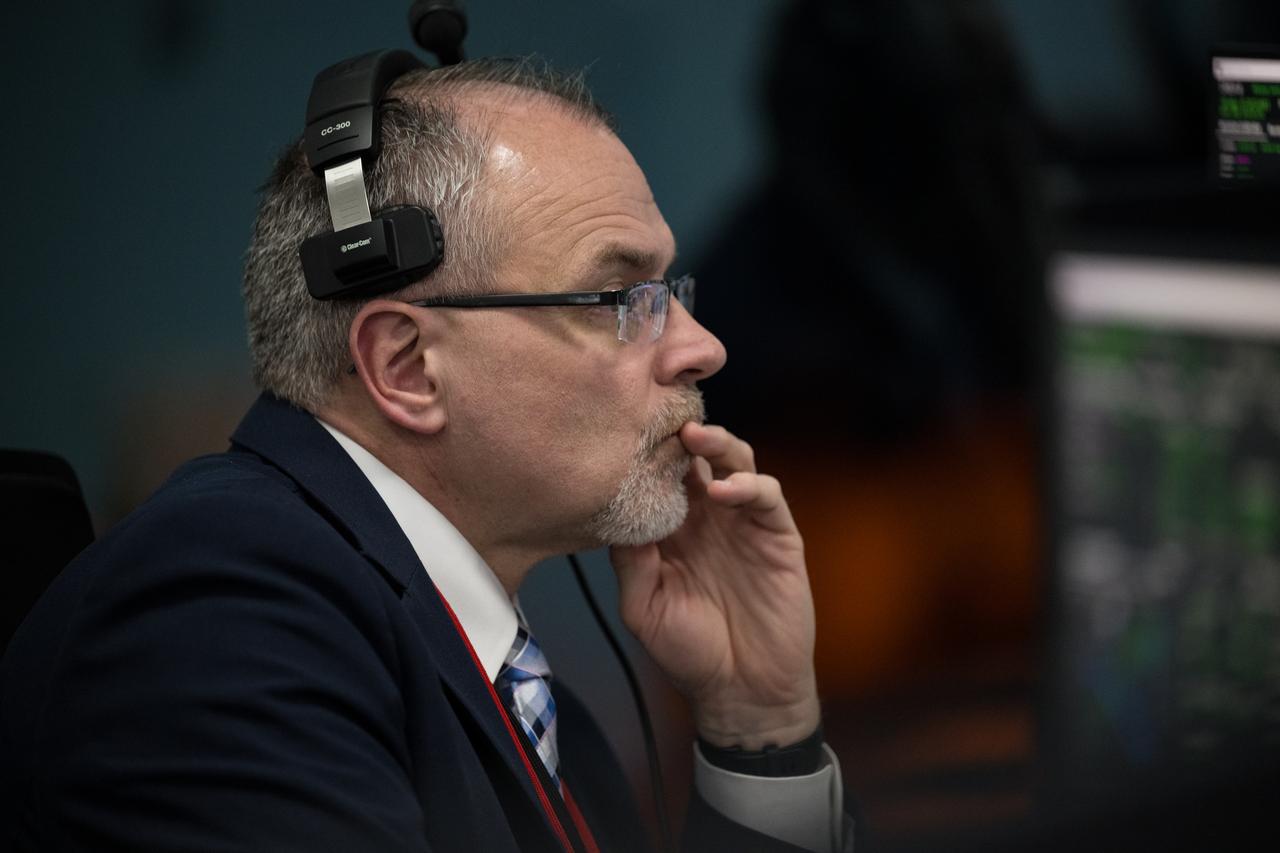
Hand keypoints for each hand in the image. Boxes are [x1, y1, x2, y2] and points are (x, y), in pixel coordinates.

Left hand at [611, 422, 819, 749]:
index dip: (645, 451)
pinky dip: (747, 484)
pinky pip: (766, 496)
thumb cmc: (689, 652)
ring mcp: (743, 522)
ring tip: (693, 437)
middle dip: (679, 432)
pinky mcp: (778, 535)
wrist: (741, 691)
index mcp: (670, 528)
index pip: (658, 474)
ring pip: (735, 461)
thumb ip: (629, 561)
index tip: (624, 431)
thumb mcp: (643, 608)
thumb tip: (616, 513)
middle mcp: (706, 516)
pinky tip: (723, 490)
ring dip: (716, 444)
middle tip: (661, 417)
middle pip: (696, 456)